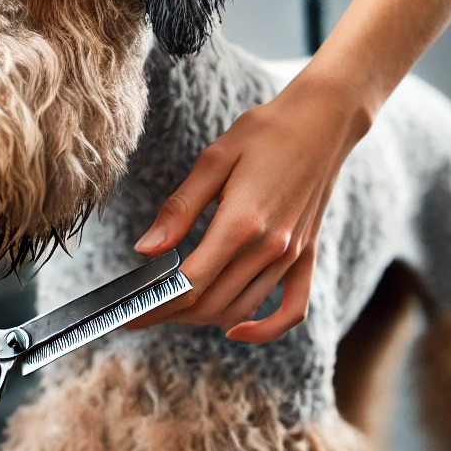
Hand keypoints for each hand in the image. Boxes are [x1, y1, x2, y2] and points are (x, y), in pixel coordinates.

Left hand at [126, 73, 369, 341]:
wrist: (323, 120)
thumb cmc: (263, 133)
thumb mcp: (212, 161)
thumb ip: (179, 210)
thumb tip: (146, 251)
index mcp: (241, 224)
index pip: (190, 285)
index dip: (155, 306)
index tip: (127, 316)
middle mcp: (270, 248)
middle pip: (211, 304)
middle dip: (171, 314)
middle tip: (141, 312)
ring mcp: (292, 255)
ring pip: (241, 309)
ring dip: (204, 318)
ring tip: (172, 310)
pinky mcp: (307, 254)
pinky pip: (292, 309)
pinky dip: (265, 329)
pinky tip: (237, 330)